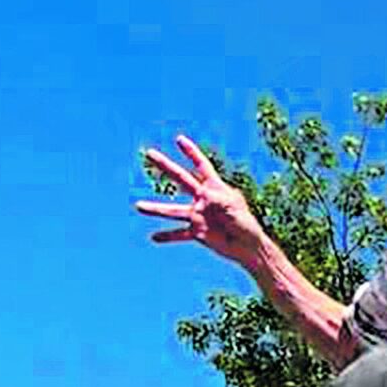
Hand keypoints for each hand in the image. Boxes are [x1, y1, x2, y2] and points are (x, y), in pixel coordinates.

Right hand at [135, 135, 263, 264]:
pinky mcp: (197, 232)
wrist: (248, 247)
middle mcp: (203, 198)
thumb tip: (205, 196)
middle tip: (149, 153)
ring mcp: (198, 215)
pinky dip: (167, 236)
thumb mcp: (234, 208)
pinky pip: (179, 234)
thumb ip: (220, 201)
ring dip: (155, 208)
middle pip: (181, 178)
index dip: (191, 152)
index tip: (179, 139)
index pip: (201, 165)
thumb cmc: (246, 224)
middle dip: (165, 165)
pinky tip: (153, 238)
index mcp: (215, 187)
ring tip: (138, 206)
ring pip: (173, 210)